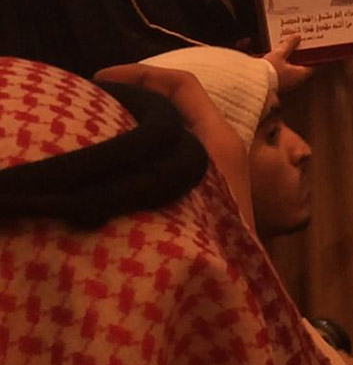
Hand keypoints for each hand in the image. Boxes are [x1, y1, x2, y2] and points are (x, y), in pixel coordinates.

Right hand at [94, 63, 254, 229]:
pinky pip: (174, 144)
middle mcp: (220, 142)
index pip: (183, 85)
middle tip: (97, 97)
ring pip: (175, 121)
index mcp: (218, 138)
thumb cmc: (216, 241)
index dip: (143, 73)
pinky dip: (148, 138)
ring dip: (142, 113)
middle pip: (178, 99)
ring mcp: (215, 162)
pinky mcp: (205, 181)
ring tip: (103, 118)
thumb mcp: (183, 195)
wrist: (242, 291)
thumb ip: (153, 161)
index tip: (102, 79)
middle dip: (139, 90)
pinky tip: (121, 152)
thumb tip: (109, 131)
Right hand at [263, 35, 312, 91]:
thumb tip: (297, 37)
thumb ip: (288, 45)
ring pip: (291, 71)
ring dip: (289, 62)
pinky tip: (274, 59)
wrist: (253, 84)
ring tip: (285, 51)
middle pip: (301, 68)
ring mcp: (284, 85)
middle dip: (300, 58)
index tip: (316, 50)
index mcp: (299, 75)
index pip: (313, 66)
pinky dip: (280, 66)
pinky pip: (281, 74)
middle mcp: (294, 82)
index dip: (315, 57)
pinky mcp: (275, 86)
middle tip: (299, 48)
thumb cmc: (269, 72)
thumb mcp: (279, 54)